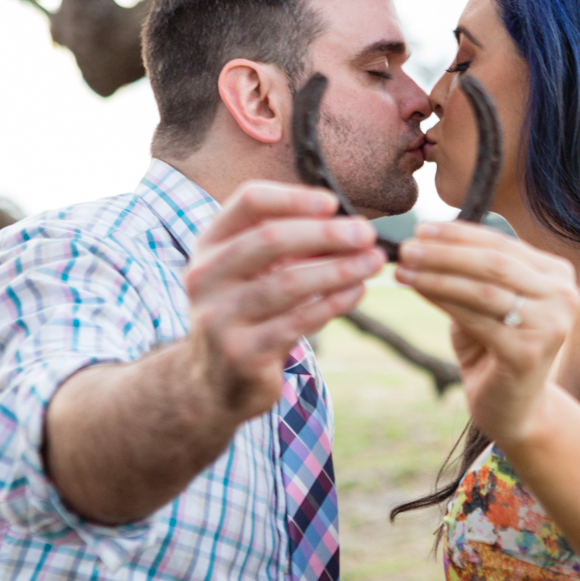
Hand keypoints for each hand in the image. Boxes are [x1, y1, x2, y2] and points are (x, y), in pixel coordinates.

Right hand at [185, 180, 384, 421]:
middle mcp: (206, 277)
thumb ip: (288, 247)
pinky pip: (297, 322)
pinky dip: (333, 304)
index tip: (333, 203)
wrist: (216, 383)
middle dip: (325, 234)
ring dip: (338, 269)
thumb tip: (349, 225)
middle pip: (269, 239)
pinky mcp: (242, 353)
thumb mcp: (253, 274)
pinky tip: (358, 291)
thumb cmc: (247, 314)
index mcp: (210, 245)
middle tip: (366, 234)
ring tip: (373, 262)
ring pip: (287, 283)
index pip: (248, 202)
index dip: (294, 197)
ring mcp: (219, 317)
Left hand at [395, 221, 578, 447]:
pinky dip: (443, 301)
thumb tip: (425, 240)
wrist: (513, 409)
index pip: (503, 243)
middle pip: (495, 262)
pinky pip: (477, 318)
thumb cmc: (495, 351)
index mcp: (556, 276)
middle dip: (445, 252)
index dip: (459, 234)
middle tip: (406, 247)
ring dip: (438, 275)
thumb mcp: (485, 304)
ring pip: (485, 287)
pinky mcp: (528, 352)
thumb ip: (471, 272)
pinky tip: (418, 291)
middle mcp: (563, 296)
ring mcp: (550, 325)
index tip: (421, 228)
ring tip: (404, 269)